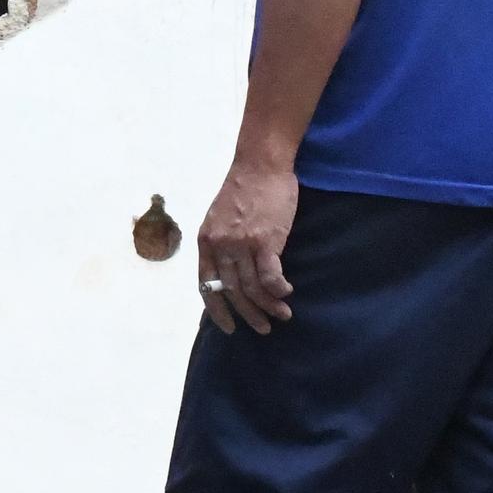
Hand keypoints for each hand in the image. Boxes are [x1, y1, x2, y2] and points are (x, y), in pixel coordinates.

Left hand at [195, 152, 299, 333]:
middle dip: (249, 314)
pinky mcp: (264, 241)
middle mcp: (220, 246)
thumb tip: (232, 271)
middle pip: (233, 292)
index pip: (206, 285)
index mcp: (206, 241)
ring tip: (282, 315)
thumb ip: (222, 243)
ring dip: (269, 307)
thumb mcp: (220, 217)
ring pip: (253, 288)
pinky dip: (278, 290)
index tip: (228, 327)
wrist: (260, 164)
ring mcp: (241, 244)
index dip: (217, 310)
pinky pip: (271, 277)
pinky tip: (286, 293)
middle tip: (263, 328)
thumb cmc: (245, 188)